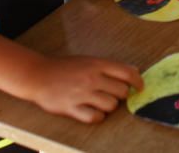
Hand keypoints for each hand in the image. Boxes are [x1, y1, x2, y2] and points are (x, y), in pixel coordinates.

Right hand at [28, 55, 143, 123]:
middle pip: (122, 92)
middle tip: (113, 94)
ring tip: (100, 102)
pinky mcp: (72, 108)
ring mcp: (82, 94)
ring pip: (111, 105)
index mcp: (97, 65)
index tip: (140, 87)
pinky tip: (92, 111)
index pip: (127, 73)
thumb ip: (110, 67)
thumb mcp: (89, 61)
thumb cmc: (65, 68)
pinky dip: (97, 116)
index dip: (138, 82)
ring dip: (109, 106)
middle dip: (121, 95)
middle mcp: (92, 78)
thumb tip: (134, 70)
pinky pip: (95, 117)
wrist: (38, 75)